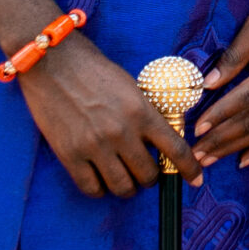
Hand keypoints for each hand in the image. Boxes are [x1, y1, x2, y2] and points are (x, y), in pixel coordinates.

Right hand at [18, 30, 203, 195]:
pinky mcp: (70, 154)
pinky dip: (99, 189)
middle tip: (142, 170)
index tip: (195, 181)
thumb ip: (146, 114)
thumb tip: (159, 143)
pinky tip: (98, 178)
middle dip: (149, 177)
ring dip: (126, 186)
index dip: (190, 170)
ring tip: (122, 177)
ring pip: (122, 187)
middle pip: (148, 175)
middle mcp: (121, 132)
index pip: (176, 150)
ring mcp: (95, 145)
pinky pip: (92, 188)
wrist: (52, 60)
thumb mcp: (130, 87)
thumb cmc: (93, 69)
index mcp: (141, 112)